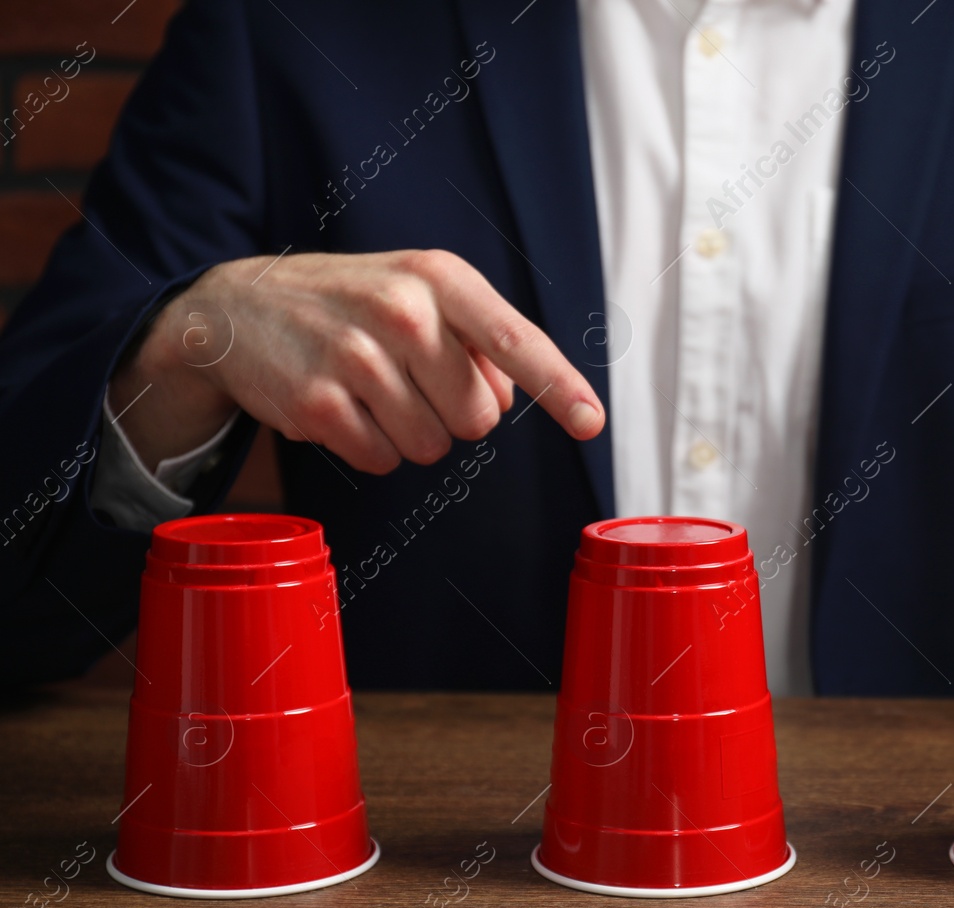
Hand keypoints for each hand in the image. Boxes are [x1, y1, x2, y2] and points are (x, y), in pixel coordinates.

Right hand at [108, 250, 603, 471]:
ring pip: (433, 446)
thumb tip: (506, 400)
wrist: (239, 306)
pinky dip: (370, 448)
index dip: (559, 386)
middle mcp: (401, 311)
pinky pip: (382, 461)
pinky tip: (342, 407)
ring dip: (411, 433)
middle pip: (478, 417)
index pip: (515, 339)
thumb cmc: (353, 304)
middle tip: (410, 380)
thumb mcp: (419, 294)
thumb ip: (479, 342)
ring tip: (372, 390)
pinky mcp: (317, 403)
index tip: (591, 422)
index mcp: (438, 278)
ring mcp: (355, 358)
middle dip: (454, 413)